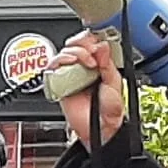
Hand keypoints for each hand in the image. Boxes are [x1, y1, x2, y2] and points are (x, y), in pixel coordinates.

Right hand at [50, 31, 127, 150]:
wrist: (100, 128)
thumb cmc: (108, 110)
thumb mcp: (114, 82)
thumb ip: (108, 64)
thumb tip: (102, 45)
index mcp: (99, 63)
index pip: (91, 41)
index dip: (93, 39)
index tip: (99, 45)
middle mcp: (83, 66)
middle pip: (75, 42)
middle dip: (83, 43)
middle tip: (92, 52)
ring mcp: (70, 73)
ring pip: (64, 51)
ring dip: (75, 52)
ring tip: (86, 63)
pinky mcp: (59, 82)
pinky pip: (52, 66)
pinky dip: (60, 61)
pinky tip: (71, 64)